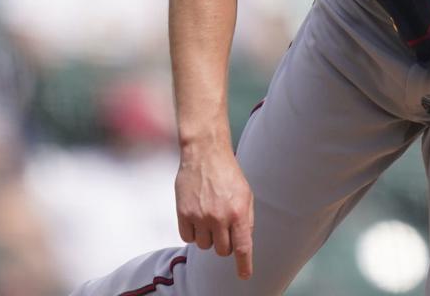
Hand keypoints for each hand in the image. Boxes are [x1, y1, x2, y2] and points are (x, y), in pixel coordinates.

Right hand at [175, 144, 254, 279]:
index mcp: (238, 212)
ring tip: (209, 217)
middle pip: (222, 250)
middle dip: (224, 243)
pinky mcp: (183, 212)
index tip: (244, 275)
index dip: (244, 265)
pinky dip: (192, 232)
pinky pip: (187, 238)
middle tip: (223, 227)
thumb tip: (243, 242)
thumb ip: (245, 219)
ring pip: (204, 246)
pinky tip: (196, 217)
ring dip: (207, 237)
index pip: (242, 247)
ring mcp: (199, 216)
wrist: (204, 153)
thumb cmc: (227, 173)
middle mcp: (219, 217)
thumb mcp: (246, 194)